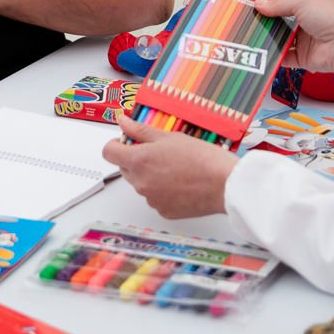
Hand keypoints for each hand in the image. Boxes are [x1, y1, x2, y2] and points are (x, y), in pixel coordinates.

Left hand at [103, 114, 236, 219]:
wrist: (224, 184)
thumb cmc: (201, 158)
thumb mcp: (169, 136)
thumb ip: (141, 130)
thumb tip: (123, 122)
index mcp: (138, 161)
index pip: (109, 152)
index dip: (116, 144)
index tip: (127, 140)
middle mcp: (140, 183)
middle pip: (125, 168)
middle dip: (136, 159)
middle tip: (158, 151)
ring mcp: (151, 199)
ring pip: (141, 183)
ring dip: (150, 175)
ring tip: (176, 167)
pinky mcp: (164, 211)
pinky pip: (155, 198)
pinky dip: (163, 190)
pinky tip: (181, 182)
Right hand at [240, 0, 333, 70]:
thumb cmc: (330, 19)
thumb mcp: (302, 3)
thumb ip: (278, 5)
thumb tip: (259, 5)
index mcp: (303, 0)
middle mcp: (300, 18)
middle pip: (273, 15)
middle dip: (256, 15)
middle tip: (238, 15)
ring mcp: (299, 38)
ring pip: (274, 36)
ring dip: (262, 34)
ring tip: (243, 33)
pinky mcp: (298, 56)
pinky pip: (280, 56)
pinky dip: (271, 54)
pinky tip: (258, 52)